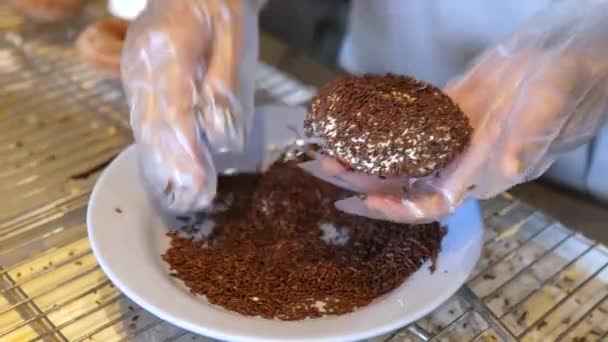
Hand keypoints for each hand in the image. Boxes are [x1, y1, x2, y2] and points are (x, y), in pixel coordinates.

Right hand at [121, 0, 258, 212]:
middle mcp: (142, 65)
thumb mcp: (236, 40)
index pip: (176, 112)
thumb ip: (226, 85)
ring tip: (184, 196)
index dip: (188, 152)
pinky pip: (143, 120)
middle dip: (175, 168)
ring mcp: (134, 72)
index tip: (202, 181)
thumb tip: (219, 134)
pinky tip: (170, 170)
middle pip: (154, 126)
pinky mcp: (136, 80)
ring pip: (144, 127)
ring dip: (163, 164)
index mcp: (169, 51)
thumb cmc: (222, 8)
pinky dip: (156, 148)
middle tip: (195, 200)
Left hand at [300, 0, 607, 222]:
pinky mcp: (448, 111)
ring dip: (367, 155)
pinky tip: (357, 119)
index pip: (431, 203)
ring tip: (332, 150)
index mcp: (483, 173)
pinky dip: (382, 124)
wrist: (569, 51)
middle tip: (328, 171)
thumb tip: (502, 171)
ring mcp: (453, 136)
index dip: (396, 207)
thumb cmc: (567, 84)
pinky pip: (409, 123)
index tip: (362, 200)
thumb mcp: (548, 111)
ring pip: (401, 155)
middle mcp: (462, 161)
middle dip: (365, 181)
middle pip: (406, 182)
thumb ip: (524, 142)